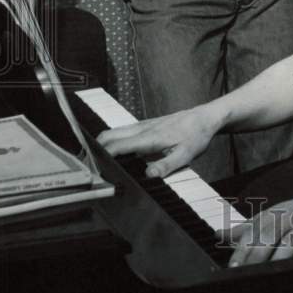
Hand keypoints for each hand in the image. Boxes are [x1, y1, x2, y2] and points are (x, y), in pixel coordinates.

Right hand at [97, 105, 218, 177]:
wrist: (205, 118)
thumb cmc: (196, 136)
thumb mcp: (186, 154)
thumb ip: (167, 165)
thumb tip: (148, 175)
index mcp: (149, 137)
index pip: (117, 146)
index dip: (102, 157)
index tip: (92, 170)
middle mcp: (142, 129)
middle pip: (108, 136)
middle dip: (94, 150)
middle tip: (86, 168)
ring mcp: (142, 125)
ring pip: (114, 132)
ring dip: (102, 145)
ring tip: (94, 163)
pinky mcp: (145, 125)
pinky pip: (123, 132)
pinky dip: (112, 141)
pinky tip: (113, 154)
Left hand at [227, 182, 292, 266]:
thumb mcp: (273, 215)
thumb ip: (247, 228)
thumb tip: (220, 235)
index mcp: (273, 215)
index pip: (253, 232)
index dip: (241, 249)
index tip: (231, 267)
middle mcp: (288, 217)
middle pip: (268, 236)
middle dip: (255, 255)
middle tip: (244, 273)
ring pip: (289, 241)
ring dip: (278, 258)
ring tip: (268, 275)